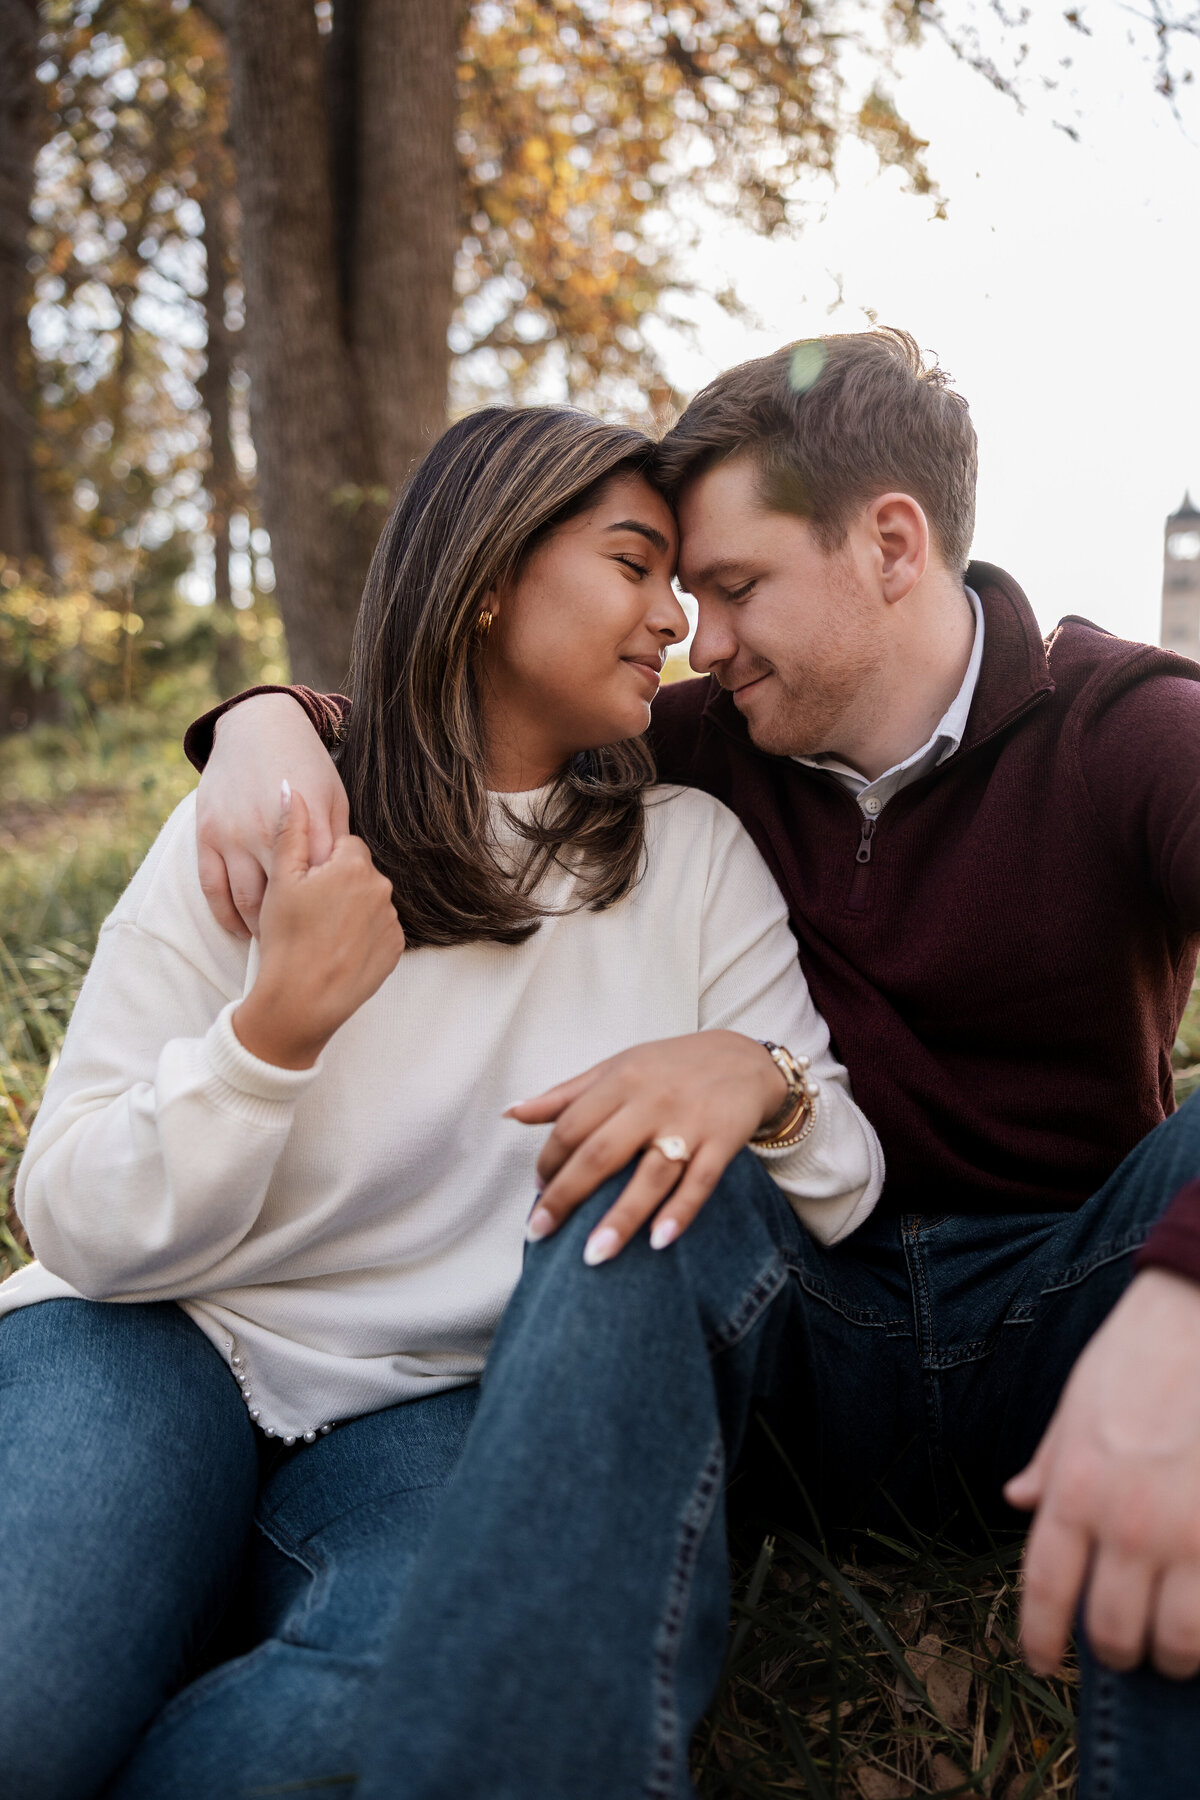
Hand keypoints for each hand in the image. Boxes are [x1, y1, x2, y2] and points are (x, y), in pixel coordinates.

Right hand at [197, 694, 349, 937]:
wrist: (257, 727)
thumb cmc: (307, 764)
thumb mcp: (334, 797)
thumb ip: (338, 841)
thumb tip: (352, 884)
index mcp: (309, 822)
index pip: (323, 882)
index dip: (328, 915)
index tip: (334, 939)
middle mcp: (268, 830)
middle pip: (285, 898)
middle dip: (295, 931)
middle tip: (304, 953)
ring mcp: (233, 834)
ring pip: (246, 901)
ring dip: (258, 929)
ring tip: (271, 944)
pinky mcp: (206, 835)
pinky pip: (213, 889)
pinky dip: (227, 917)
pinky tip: (240, 929)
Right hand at [232, 787, 404, 1068]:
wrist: (302, 1001)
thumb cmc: (286, 939)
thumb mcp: (280, 881)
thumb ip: (292, 831)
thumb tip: (291, 787)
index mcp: (353, 866)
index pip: (343, 844)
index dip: (320, 864)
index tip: (304, 885)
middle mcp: (381, 889)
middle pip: (357, 872)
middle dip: (336, 885)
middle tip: (308, 911)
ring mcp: (391, 920)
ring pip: (368, 901)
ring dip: (349, 910)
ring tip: (320, 934)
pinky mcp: (395, 949)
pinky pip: (378, 929)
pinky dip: (360, 936)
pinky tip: (335, 949)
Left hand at [508, 1031, 788, 1263]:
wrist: (743, 1059)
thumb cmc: (669, 1068)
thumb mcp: (615, 1068)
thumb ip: (564, 1095)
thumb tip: (511, 1112)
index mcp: (620, 1080)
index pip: (572, 1126)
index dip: (549, 1162)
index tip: (537, 1191)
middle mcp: (651, 1102)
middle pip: (601, 1153)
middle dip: (567, 1196)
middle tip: (540, 1233)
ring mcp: (688, 1123)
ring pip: (650, 1175)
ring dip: (621, 1217)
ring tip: (593, 1255)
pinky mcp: (722, 1142)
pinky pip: (699, 1182)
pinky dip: (680, 1212)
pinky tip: (659, 1242)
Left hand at [1005, 1266, 1199, 1680]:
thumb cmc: (1137, 1356)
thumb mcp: (1076, 1405)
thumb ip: (1051, 1463)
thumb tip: (1020, 1500)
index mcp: (1076, 1490)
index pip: (1047, 1591)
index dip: (1042, 1640)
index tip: (1044, 1661)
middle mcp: (1127, 1524)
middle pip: (1112, 1630)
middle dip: (1114, 1651)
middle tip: (1121, 1648)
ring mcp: (1187, 1536)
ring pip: (1175, 1641)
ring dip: (1169, 1653)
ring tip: (1170, 1644)